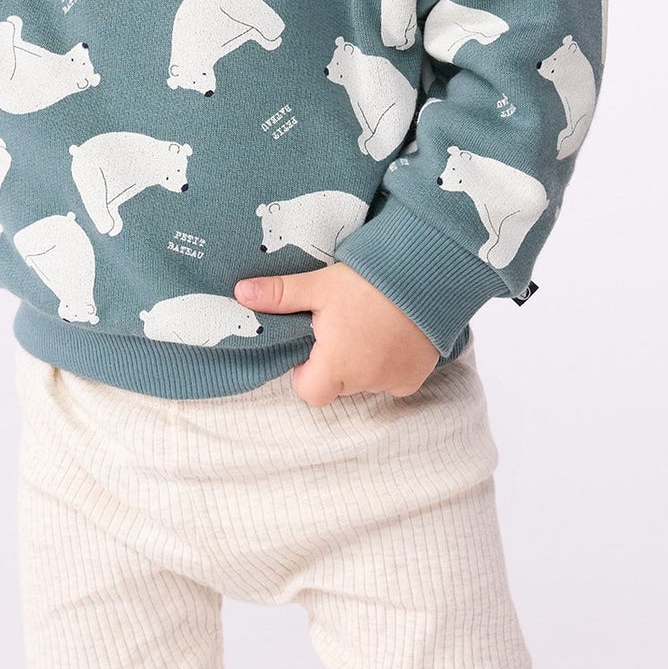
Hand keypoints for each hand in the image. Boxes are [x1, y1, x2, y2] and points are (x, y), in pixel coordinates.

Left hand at [234, 262, 440, 406]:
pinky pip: (394, 380)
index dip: (306, 373)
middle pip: (338, 386)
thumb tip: (240, 293)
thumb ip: (280, 294)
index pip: (310, 392)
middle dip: (336, 364)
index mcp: (336, 365)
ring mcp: (393, 381)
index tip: (313, 346)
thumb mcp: (320, 285)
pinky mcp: (416, 376)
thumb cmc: (370, 282)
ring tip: (370, 325)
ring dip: (363, 363)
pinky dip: (390, 364)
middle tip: (343, 327)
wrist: (427, 276)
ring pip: (366, 382)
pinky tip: (392, 335)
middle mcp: (365, 381)